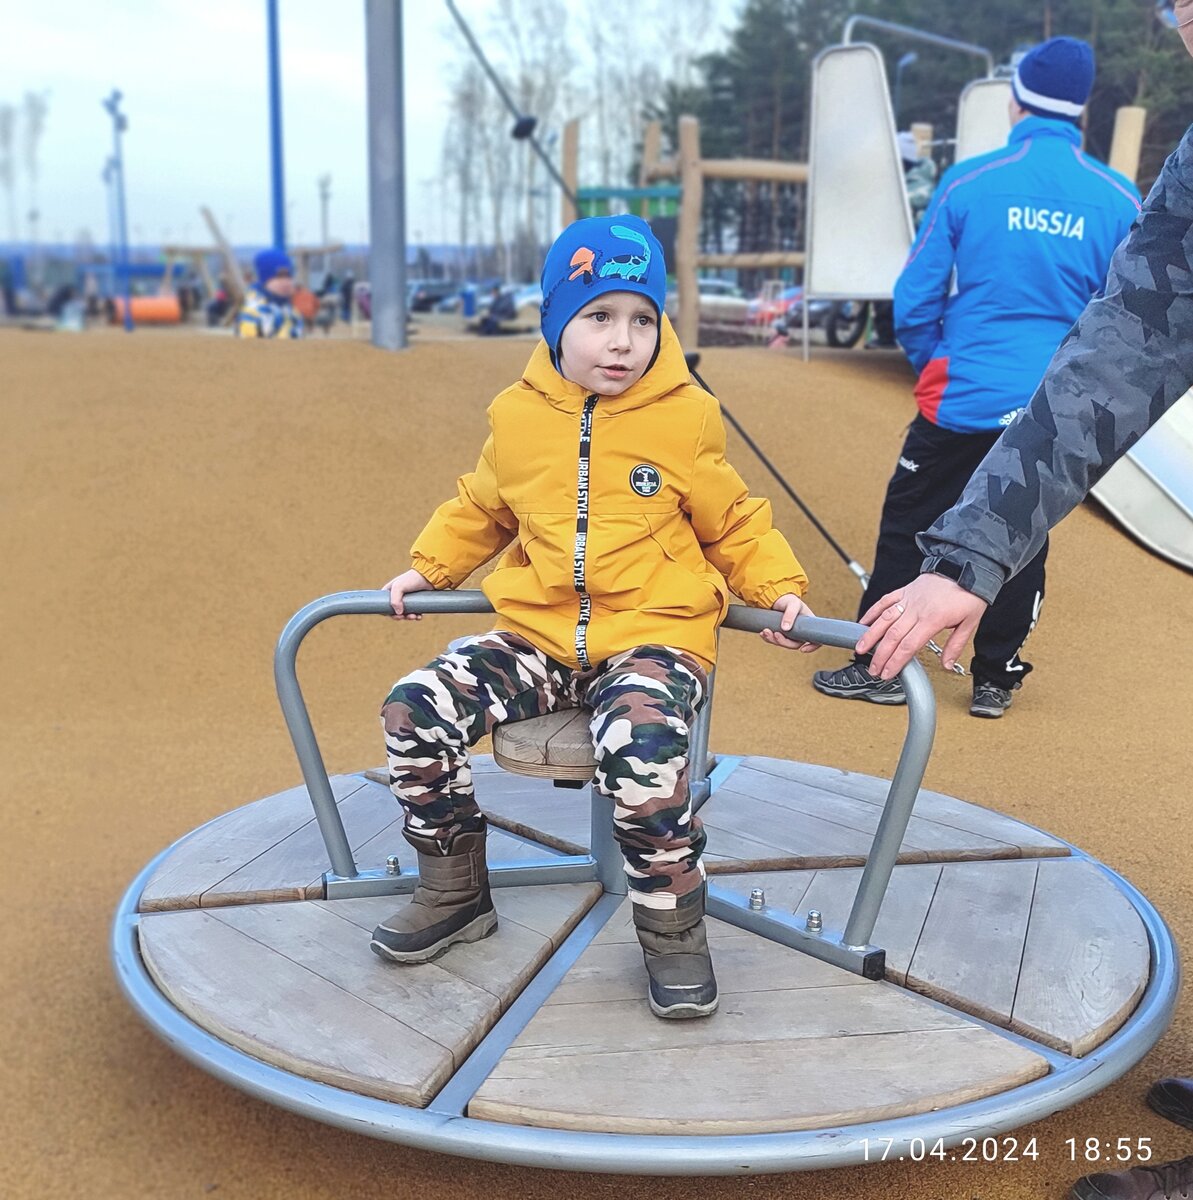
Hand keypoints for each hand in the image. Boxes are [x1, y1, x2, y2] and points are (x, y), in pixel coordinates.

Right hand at [383, 568, 432, 619]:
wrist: (428, 577)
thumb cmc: (412, 579)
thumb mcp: (399, 586)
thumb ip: (395, 600)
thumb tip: (398, 613)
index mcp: (389, 592)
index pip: (384, 606)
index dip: (388, 613)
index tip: (397, 615)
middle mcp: (397, 596)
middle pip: (395, 612)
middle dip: (401, 617)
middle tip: (407, 617)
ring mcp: (407, 600)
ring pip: (405, 613)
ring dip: (409, 618)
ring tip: (415, 616)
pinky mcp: (416, 602)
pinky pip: (414, 612)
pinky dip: (416, 616)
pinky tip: (419, 616)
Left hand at [760, 593, 820, 651]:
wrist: (776, 598)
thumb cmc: (789, 599)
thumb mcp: (792, 604)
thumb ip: (790, 614)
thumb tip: (786, 629)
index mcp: (808, 625)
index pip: (815, 639)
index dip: (812, 647)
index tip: (803, 649)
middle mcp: (800, 631)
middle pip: (795, 644)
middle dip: (784, 642)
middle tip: (775, 634)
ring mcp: (790, 634)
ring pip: (783, 643)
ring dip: (773, 640)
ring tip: (765, 631)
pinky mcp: (780, 633)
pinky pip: (775, 640)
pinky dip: (768, 638)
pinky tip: (762, 632)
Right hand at [855, 574, 987, 677]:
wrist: (965, 567)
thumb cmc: (968, 594)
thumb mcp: (970, 622)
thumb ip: (956, 645)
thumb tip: (947, 665)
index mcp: (933, 619)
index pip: (909, 645)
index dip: (896, 661)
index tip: (888, 673)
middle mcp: (916, 610)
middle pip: (892, 636)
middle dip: (880, 655)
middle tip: (873, 670)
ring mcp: (908, 599)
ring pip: (884, 619)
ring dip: (870, 636)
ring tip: (860, 649)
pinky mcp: (904, 591)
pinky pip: (884, 601)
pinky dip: (871, 612)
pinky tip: (862, 623)